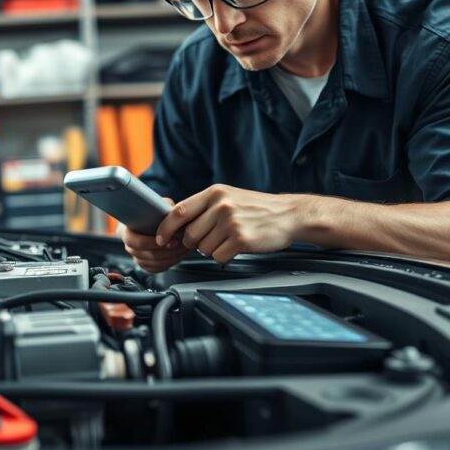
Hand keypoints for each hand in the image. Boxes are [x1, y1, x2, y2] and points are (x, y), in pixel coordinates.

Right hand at [119, 198, 190, 272]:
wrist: (147, 224)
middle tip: (181, 244)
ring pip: (154, 263)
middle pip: (147, 255)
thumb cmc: (150, 215)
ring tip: (183, 248)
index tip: (169, 240)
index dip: (152, 242)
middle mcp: (130, 247)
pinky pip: (158, 268)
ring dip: (171, 257)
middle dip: (167, 251)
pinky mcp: (147, 265)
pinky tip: (179, 254)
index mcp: (127, 233)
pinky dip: (170, 263)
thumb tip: (170, 209)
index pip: (135, 242)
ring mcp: (138, 257)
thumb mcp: (155, 206)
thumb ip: (161, 206)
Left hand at [155, 185, 299, 263]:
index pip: (179, 212)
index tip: (161, 238)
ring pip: (203, 248)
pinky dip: (224, 256)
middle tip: (209, 239)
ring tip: (228, 239)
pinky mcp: (242, 239)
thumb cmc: (256, 209)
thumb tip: (175, 224)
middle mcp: (222, 205)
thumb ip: (203, 207)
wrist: (289, 215)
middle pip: (190, 235)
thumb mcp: (228, 197)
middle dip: (194, 243)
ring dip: (211, 249)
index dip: (165, 228)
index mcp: (215, 193)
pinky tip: (236, 246)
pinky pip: (218, 257)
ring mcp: (232, 222)